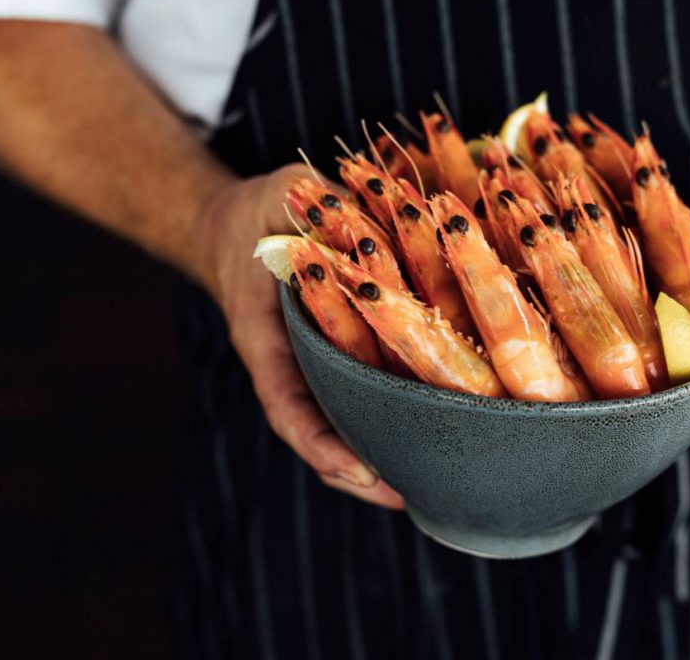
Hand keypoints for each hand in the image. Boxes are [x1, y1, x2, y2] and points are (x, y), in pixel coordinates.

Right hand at [194, 163, 403, 508]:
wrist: (243, 229)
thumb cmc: (261, 211)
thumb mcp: (280, 192)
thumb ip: (307, 194)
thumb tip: (350, 196)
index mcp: (265, 337)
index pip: (286, 403)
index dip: (321, 444)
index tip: (362, 473)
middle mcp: (294, 364)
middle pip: (322, 432)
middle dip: (361, 471)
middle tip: (410, 496)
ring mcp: (318, 366)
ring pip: (348, 420)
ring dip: (385, 452)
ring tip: (437, 483)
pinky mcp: (347, 355)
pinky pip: (372, 388)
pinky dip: (400, 410)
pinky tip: (446, 425)